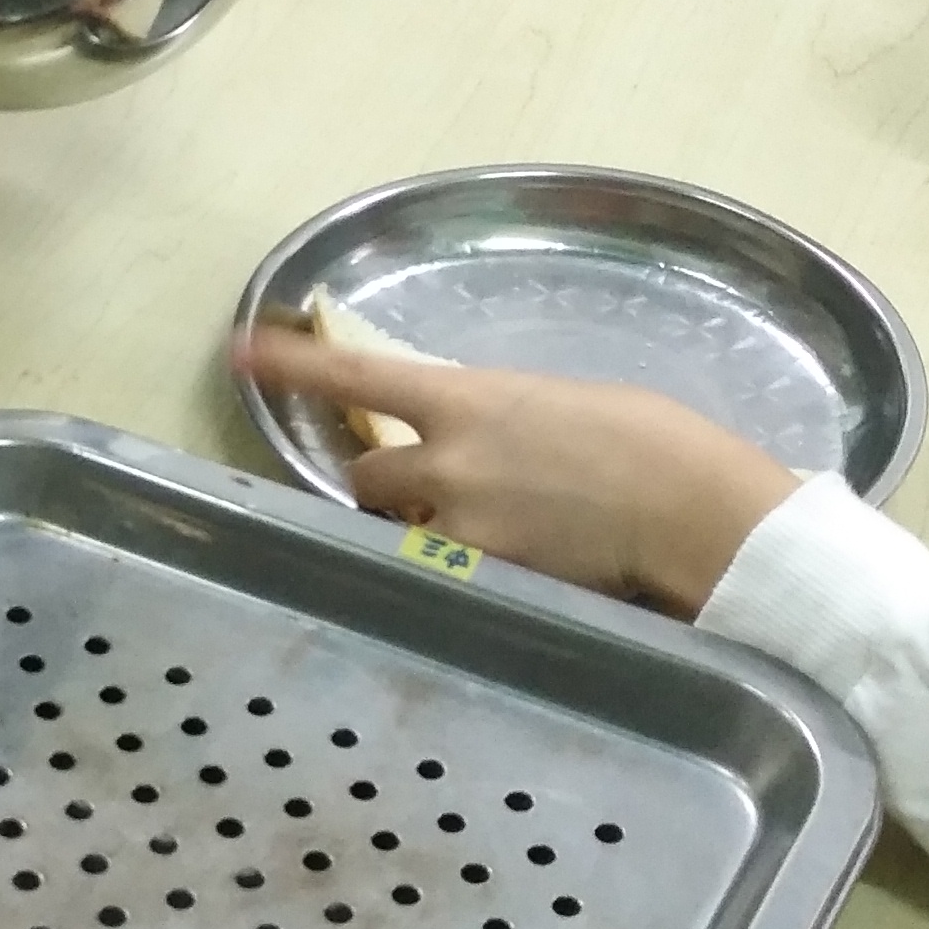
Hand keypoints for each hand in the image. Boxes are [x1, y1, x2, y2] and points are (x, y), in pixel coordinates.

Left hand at [232, 325, 796, 609]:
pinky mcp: (485, 579)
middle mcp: (446, 461)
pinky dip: (470, 573)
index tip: (240, 349)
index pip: (355, 378)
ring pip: (401, 535)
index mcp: (466, 398)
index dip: (291, 366)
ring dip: (424, 533)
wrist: (689, 505)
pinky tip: (527, 566)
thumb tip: (478, 442)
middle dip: (390, 489)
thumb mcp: (557, 404)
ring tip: (498, 531)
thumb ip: (497, 418)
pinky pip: (447, 578)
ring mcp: (460, 526)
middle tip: (440, 494)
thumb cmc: (649, 441)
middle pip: (366, 479)